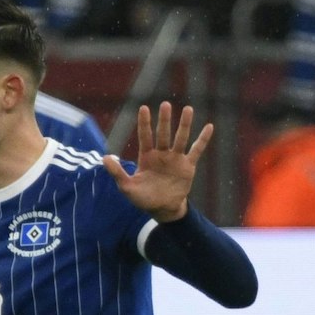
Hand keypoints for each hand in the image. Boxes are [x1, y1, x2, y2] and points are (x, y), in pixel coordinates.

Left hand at [102, 102, 211, 223]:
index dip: (144, 123)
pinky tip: (209, 127)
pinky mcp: (188, 166)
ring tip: (189, 109)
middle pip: (163, 134)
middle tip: (165, 105)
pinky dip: (203, 139)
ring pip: (181, 138)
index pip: (145, 136)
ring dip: (184, 124)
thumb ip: (117, 172)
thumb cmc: (143, 198)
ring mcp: (175, 159)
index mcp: (147, 156)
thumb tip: (104, 158)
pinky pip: (196, 150)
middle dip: (164, 120)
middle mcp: (161, 154)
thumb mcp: (127, 187)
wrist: (163, 209)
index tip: (143, 108)